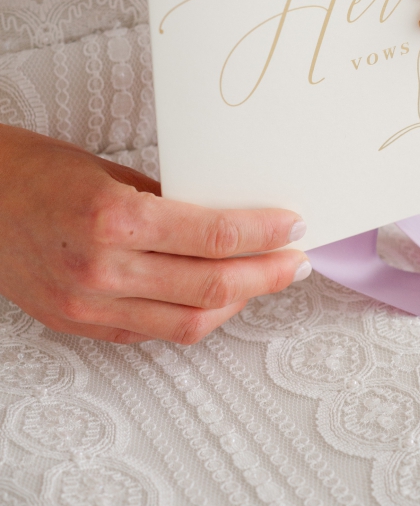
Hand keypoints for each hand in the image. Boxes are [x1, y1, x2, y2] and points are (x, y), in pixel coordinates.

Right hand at [0, 125, 308, 344]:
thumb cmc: (36, 173)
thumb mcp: (113, 173)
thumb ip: (172, 202)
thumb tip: (233, 219)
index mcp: (113, 219)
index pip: (215, 238)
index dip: (266, 236)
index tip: (295, 226)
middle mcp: (101, 269)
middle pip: (212, 288)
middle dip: (267, 276)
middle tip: (296, 261)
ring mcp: (87, 305)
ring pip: (188, 323)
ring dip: (238, 304)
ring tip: (264, 281)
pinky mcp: (76, 324)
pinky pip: (152, 332)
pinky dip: (192, 317)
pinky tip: (216, 298)